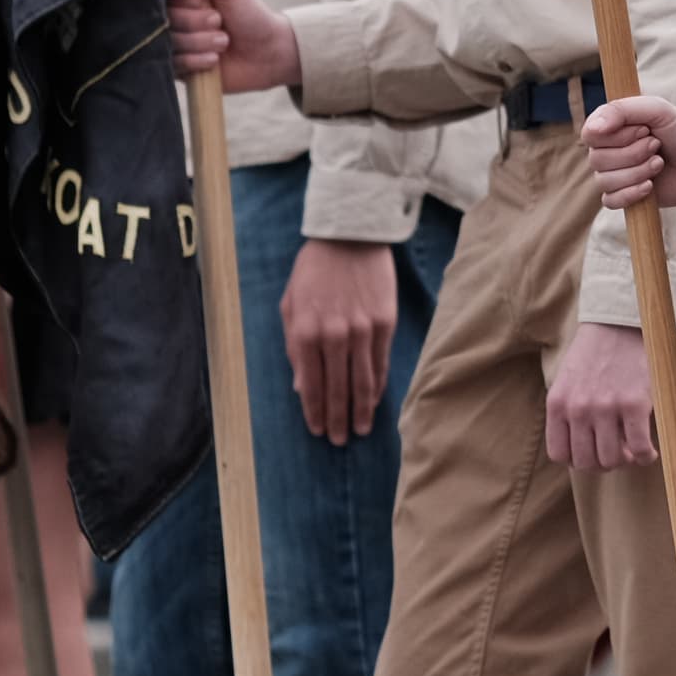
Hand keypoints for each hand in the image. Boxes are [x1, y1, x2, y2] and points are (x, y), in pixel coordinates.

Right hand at [163, 0, 300, 89]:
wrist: (268, 52)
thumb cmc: (250, 14)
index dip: (181, 0)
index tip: (202, 2)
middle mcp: (176, 16)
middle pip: (164, 19)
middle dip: (195, 22)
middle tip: (219, 21)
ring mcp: (176, 42)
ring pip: (169, 42)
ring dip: (200, 42)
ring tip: (224, 41)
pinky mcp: (180, 67)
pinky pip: (174, 64)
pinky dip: (196, 60)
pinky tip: (214, 59)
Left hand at [281, 238, 397, 444]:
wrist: (350, 235)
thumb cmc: (314, 269)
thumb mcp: (290, 303)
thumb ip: (294, 346)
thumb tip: (300, 385)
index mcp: (305, 331)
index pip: (310, 384)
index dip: (314, 411)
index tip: (318, 430)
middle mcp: (334, 335)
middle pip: (337, 389)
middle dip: (338, 419)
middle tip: (340, 440)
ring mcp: (362, 330)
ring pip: (363, 381)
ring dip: (362, 410)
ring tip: (361, 430)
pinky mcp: (384, 323)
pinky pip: (381, 363)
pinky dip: (378, 386)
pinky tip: (375, 401)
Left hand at [545, 321, 656, 471]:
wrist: (620, 323)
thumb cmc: (595, 354)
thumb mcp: (567, 382)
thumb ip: (568, 412)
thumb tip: (581, 448)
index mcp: (557, 404)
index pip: (560, 454)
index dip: (578, 460)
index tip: (592, 453)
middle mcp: (578, 409)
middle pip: (586, 462)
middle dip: (602, 463)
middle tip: (616, 452)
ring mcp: (605, 408)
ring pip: (611, 460)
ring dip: (624, 461)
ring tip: (632, 450)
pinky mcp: (634, 404)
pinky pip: (639, 449)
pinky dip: (645, 457)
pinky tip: (649, 452)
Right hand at [582, 96, 675, 210]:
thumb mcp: (657, 110)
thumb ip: (622, 110)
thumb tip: (592, 129)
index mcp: (612, 126)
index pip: (590, 134)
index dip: (616, 136)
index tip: (645, 130)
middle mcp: (609, 150)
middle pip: (596, 160)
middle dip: (632, 154)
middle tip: (658, 146)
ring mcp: (616, 174)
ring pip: (604, 181)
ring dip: (637, 172)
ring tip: (659, 164)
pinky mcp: (625, 196)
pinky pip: (610, 201)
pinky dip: (631, 194)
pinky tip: (651, 186)